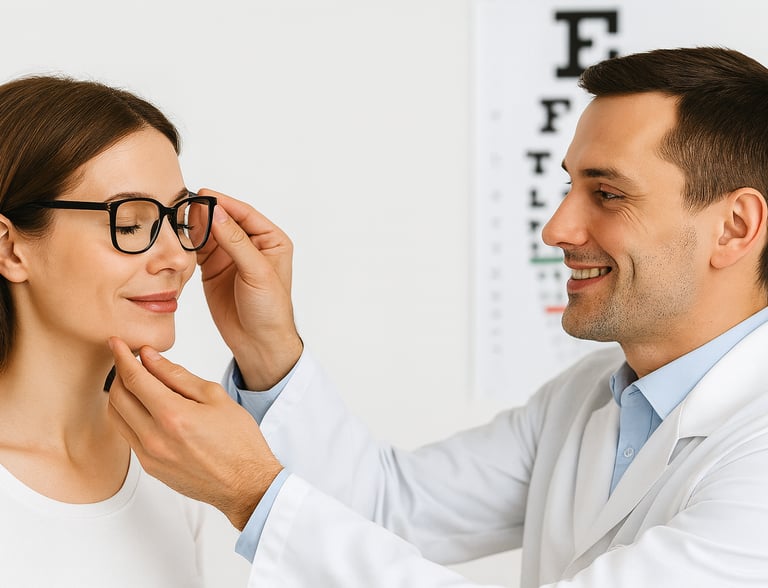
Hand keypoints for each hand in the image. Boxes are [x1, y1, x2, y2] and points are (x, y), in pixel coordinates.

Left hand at [107, 337, 282, 529]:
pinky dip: (129, 416)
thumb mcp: (215, 397)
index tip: (116, 343)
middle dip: (120, 373)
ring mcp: (149, 456)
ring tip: (137, 383)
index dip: (121, 356)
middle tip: (129, 361)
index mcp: (173, 416)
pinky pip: (127, 436)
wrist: (246, 484)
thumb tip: (150, 358)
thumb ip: (178, 375)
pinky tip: (146, 408)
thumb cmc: (239, 441)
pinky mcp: (150, 468)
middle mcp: (154, 438)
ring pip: (116, 417)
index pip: (134, 378)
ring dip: (120, 395)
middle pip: (117, 396)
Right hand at [195, 188, 302, 389]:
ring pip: (210, 233)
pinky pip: (199, 249)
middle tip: (185, 202)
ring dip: (195, 224)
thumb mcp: (257, 273)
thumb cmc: (270, 309)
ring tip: (178, 215)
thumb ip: (236, 243)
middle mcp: (251, 245)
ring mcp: (230, 256)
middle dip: (206, 211)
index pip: (245, 214)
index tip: (204, 194)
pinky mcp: (213, 269)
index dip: (225, 204)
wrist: (258, 342)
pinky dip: (189, 242)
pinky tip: (179, 234)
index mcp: (271, 240)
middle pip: (224, 220)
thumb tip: (218, 214)